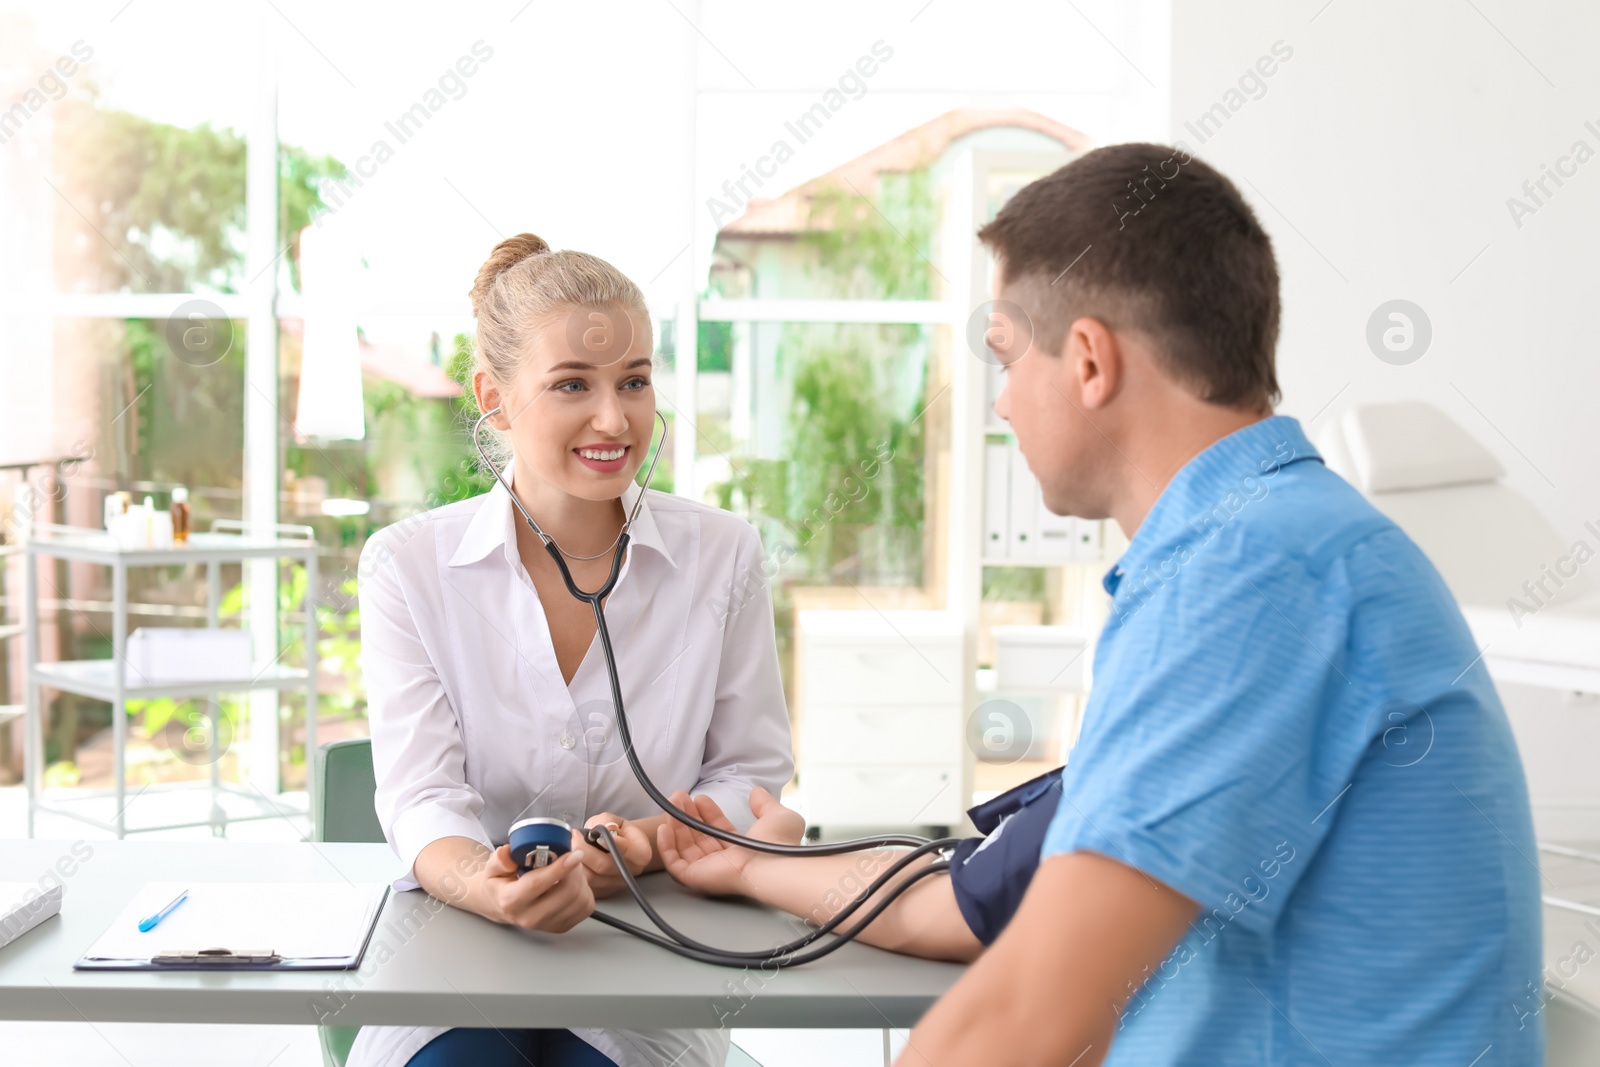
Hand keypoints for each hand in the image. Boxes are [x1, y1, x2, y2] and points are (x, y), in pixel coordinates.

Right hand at [476, 843, 594, 932]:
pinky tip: (574, 883)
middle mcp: (530, 917)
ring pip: (579, 899)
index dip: (559, 868)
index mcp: (511, 901)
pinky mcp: (562, 927)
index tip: (574, 854)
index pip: (538, 884)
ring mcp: (548, 925)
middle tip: (572, 855)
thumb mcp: (492, 869)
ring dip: (581, 879)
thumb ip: (500, 859)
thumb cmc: (499, 885)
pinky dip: (585, 891)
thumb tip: (508, 852)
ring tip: (571, 868)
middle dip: (575, 869)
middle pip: (566, 892)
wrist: (501, 907)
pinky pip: (586, 907)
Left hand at [577, 812, 653, 898]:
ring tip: (571, 848)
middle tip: (574, 838)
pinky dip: (575, 872)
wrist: (614, 844)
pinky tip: (572, 860)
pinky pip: (585, 885)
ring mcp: (618, 884)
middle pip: (605, 866)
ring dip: (576, 861)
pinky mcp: (603, 892)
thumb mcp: (611, 819)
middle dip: (584, 850)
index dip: (611, 844)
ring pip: (592, 877)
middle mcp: (632, 871)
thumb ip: (606, 823)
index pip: (629, 852)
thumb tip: (598, 835)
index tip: (595, 835)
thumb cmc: (612, 830)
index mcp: (641, 852)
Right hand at [657, 787, 804, 896]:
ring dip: (675, 824)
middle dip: (687, 814)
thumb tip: (756, 792)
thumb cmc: (778, 843)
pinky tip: (664, 827)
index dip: (707, 813)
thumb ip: (765, 804)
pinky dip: (666, 847)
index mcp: (740, 848)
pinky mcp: (696, 877)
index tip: (700, 797)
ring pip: (684, 846)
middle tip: (679, 796)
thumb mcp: (777, 816)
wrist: (773, 864)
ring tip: (671, 804)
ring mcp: (708, 869)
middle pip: (697, 836)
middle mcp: (723, 859)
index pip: (716, 829)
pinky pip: (674, 864)